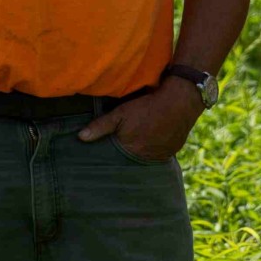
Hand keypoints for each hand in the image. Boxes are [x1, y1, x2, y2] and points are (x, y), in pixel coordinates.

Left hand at [80, 79, 202, 163]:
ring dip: (143, 151)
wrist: (180, 101)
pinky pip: (161, 153)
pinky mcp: (174, 150)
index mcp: (131, 151)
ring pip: (148, 156)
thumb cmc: (147, 106)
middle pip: (132, 159)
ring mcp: (162, 155)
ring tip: (142, 140)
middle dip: (128, 153)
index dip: (113, 154)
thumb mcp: (121, 113)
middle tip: (128, 142)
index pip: (117, 159)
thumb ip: (100, 126)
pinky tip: (155, 138)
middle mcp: (146, 157)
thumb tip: (80, 137)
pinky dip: (157, 148)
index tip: (110, 150)